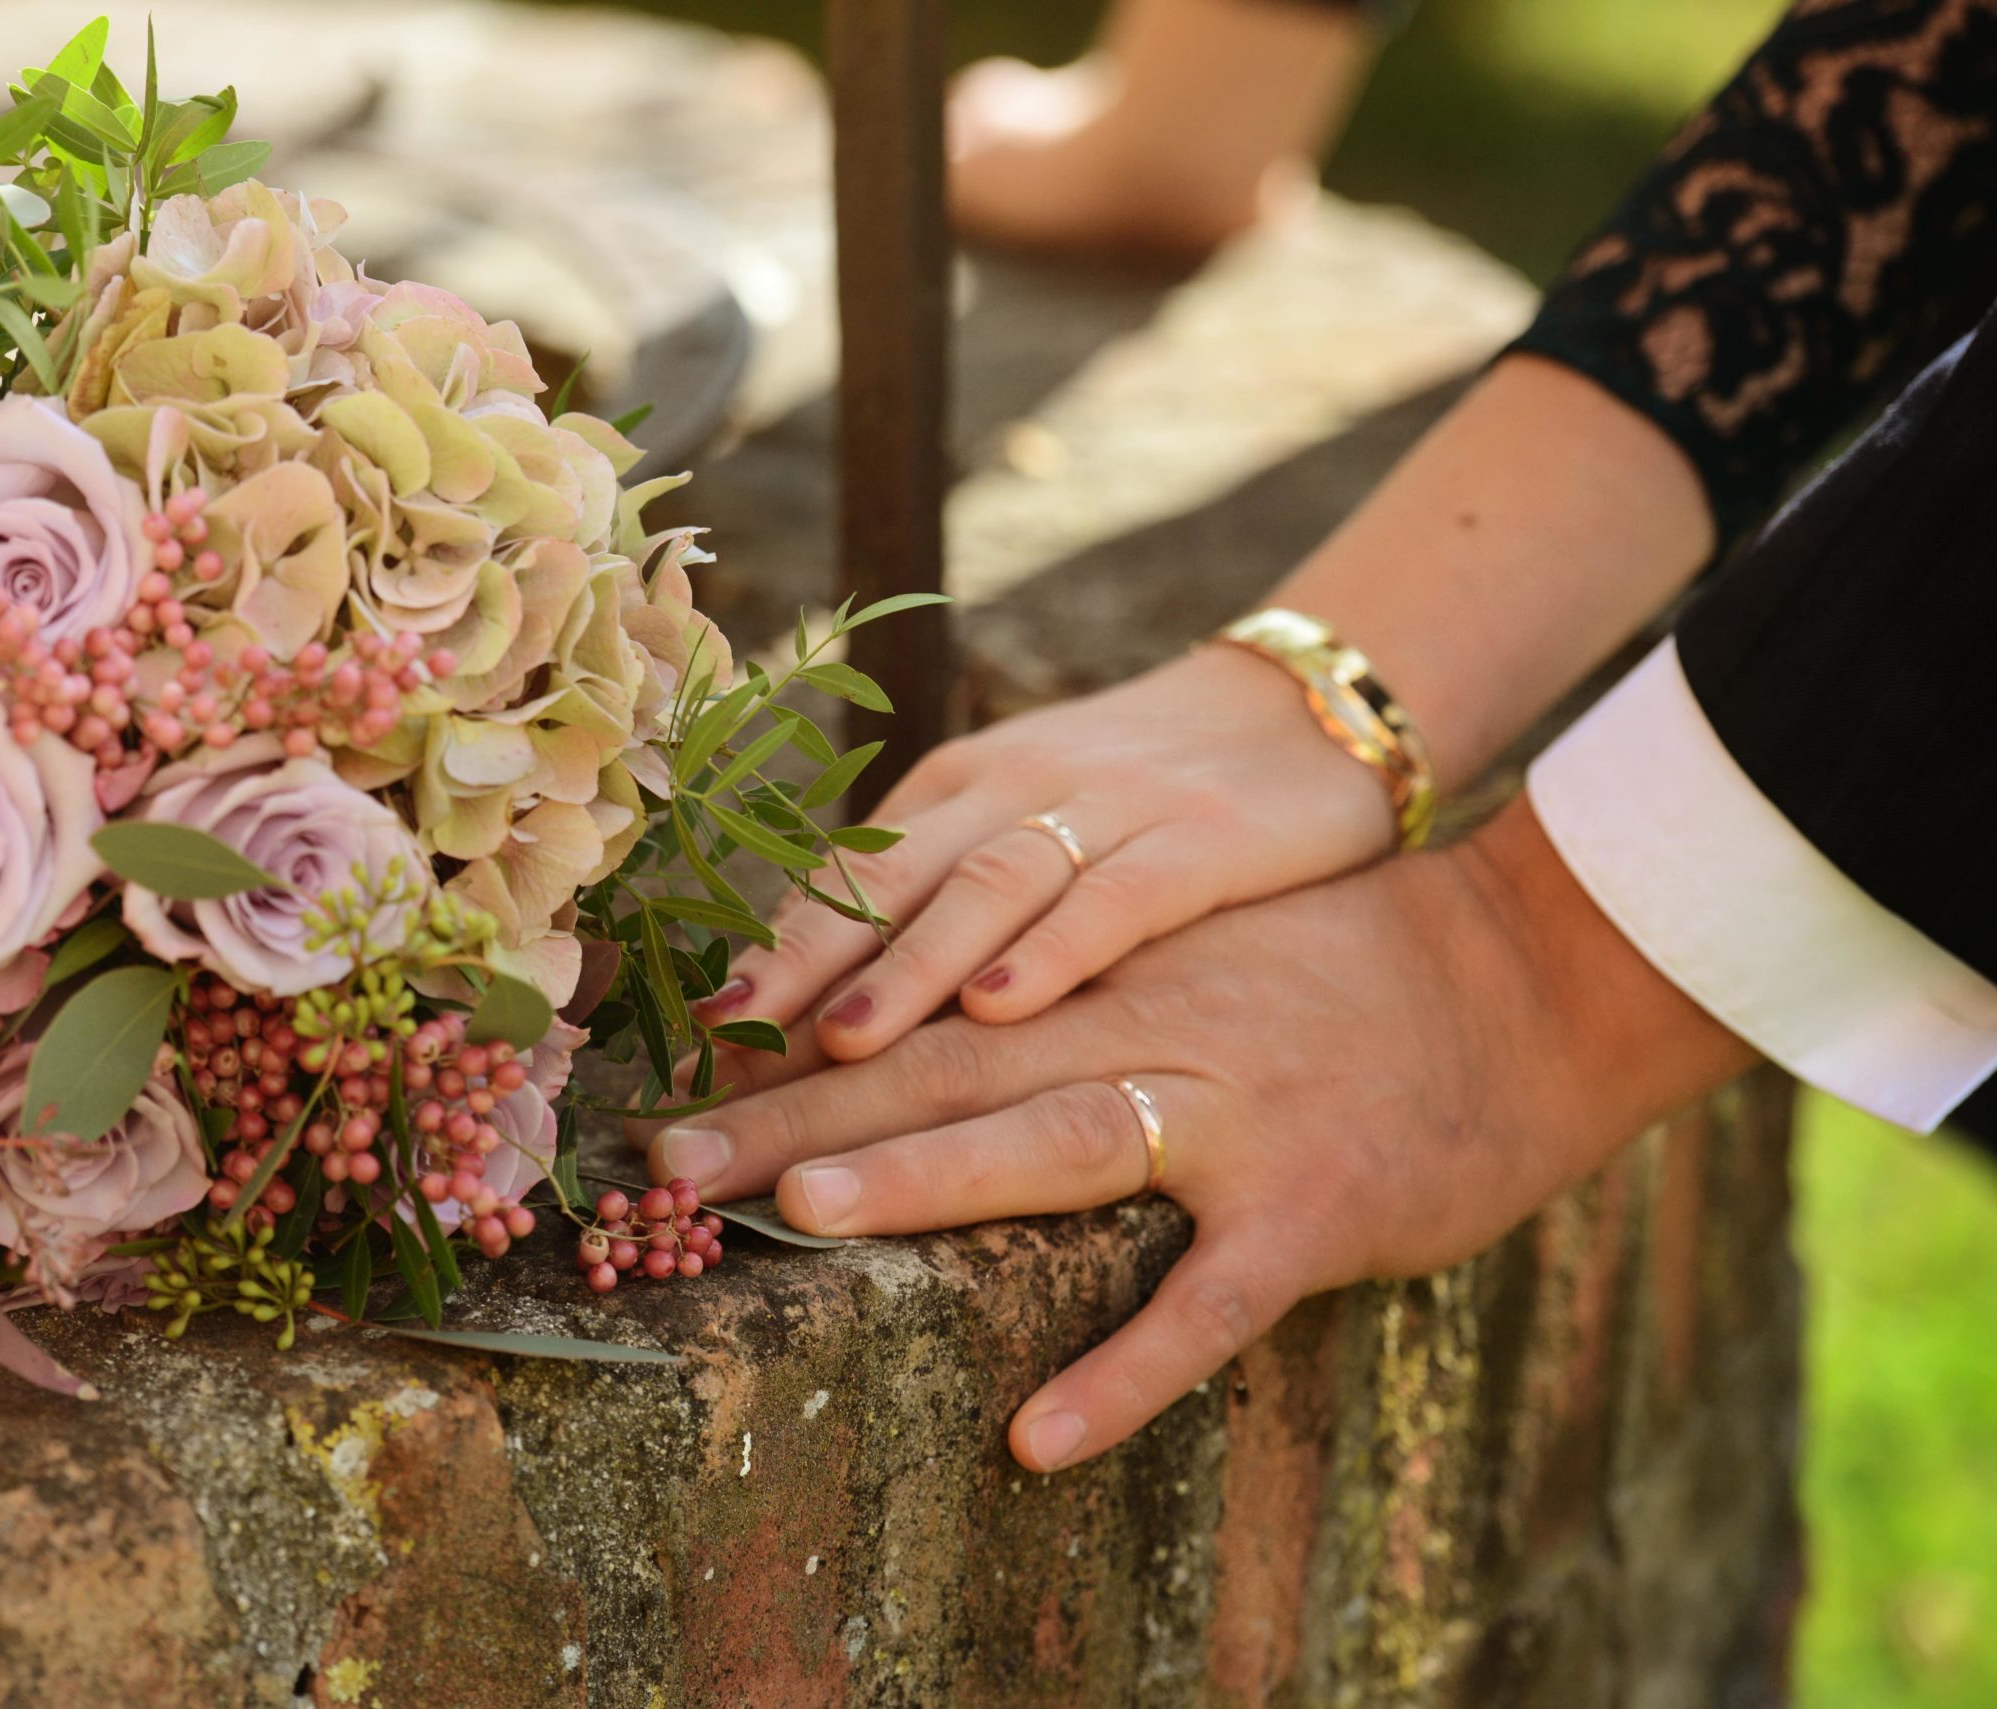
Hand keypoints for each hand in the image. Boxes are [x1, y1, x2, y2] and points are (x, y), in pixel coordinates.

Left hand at [649, 799, 1754, 1470]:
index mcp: (1101, 969)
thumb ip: (1071, 971)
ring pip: (1054, 1142)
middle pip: (942, 1063)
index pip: (920, 1004)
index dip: (790, 1045)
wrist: (1536, 973)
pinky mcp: (1313, 1209)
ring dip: (924, 1177)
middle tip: (662, 1163)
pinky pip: (1206, 1304)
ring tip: (801, 1217)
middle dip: (793, 1113)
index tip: (670, 1080)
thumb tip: (943, 1007)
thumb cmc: (1347, 966)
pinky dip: (1124, 1371)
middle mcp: (1144, 1025)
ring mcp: (1232, 1115)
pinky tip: (1037, 1438)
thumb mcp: (1191, 939)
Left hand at [701, 642, 1395, 1068]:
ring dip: (907, 969)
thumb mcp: (1026, 828)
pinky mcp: (1200, 837)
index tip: (692, 1042)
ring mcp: (1104, 808)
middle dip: (797, 973)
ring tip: (840, 1047)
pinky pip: (1112, 896)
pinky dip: (1051, 953)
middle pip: (886, 884)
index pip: (840, 879)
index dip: (764, 957)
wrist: (1304, 710)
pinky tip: (1002, 1012)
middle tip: (726, 1057)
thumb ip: (936, 901)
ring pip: (983, 888)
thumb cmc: (1143, 797)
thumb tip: (809, 1010)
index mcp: (955, 790)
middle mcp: (1011, 789)